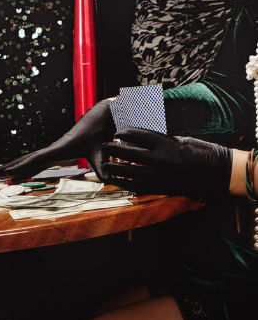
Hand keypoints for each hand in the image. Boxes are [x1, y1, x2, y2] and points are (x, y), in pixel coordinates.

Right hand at [0, 99, 114, 179]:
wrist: (99, 116)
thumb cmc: (99, 131)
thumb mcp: (101, 150)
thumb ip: (102, 165)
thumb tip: (109, 180)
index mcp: (60, 149)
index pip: (37, 160)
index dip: (22, 167)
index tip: (8, 174)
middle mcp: (53, 149)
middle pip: (26, 159)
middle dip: (9, 167)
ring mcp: (53, 150)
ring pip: (29, 159)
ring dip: (13, 167)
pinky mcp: (57, 152)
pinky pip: (37, 161)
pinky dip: (25, 167)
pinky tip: (20, 174)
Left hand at [102, 128, 231, 201]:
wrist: (215, 170)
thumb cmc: (198, 151)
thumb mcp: (177, 139)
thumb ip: (157, 139)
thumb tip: (138, 137)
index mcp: (164, 143)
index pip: (136, 135)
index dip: (124, 132)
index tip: (117, 132)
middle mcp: (159, 158)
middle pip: (128, 152)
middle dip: (113, 149)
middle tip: (104, 146)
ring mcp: (159, 174)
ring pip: (129, 171)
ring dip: (115, 167)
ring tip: (105, 164)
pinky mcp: (160, 187)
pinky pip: (137, 185)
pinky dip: (124, 182)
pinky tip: (116, 180)